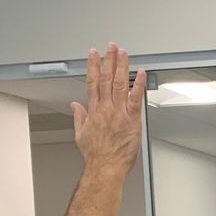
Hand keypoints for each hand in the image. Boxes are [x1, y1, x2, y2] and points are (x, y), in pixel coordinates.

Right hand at [71, 44, 146, 173]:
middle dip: (108, 60)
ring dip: (121, 66)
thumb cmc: (96, 156)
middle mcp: (105, 109)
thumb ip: (79, 117)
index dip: (92, 65)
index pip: (91, 82)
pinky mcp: (131, 120)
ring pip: (119, 84)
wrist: (105, 168)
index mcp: (93, 111)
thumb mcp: (80, 135)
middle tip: (111, 47)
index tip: (93, 54)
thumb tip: (75, 106)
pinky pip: (135, 99)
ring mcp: (119, 114)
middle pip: (105, 78)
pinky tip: (141, 73)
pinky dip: (138, 85)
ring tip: (123, 53)